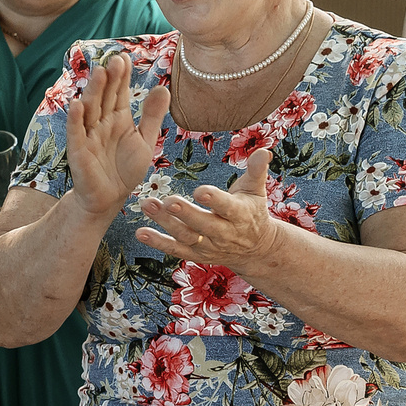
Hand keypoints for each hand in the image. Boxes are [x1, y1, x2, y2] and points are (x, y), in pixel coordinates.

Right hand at [63, 51, 168, 220]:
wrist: (109, 199)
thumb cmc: (125, 169)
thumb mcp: (145, 141)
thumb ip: (153, 116)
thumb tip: (164, 87)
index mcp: (118, 118)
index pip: (120, 93)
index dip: (122, 77)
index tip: (126, 58)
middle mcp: (101, 122)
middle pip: (105, 97)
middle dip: (110, 79)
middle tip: (116, 61)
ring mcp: (88, 135)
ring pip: (90, 110)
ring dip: (94, 91)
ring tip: (100, 73)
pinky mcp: (78, 151)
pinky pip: (76, 133)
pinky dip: (76, 120)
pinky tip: (77, 105)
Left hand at [137, 146, 286, 268]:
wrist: (256, 248)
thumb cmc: (252, 211)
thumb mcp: (257, 190)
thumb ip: (256, 170)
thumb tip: (264, 151)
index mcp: (239, 215)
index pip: (227, 207)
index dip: (214, 200)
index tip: (200, 191)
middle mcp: (224, 233)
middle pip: (203, 225)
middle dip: (185, 214)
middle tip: (168, 201)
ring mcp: (208, 246)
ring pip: (185, 236)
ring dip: (164, 223)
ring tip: (147, 205)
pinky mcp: (195, 254)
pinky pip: (174, 249)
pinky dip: (157, 242)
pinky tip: (141, 232)